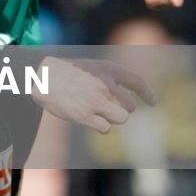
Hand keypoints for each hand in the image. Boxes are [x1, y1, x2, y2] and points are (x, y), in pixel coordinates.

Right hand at [31, 56, 154, 133]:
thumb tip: (129, 103)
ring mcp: (96, 100)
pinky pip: (105, 128)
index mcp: (108, 69)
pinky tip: (87, 118)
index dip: (147, 93)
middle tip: (104, 105)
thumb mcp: (92, 67)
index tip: (153, 103)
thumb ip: (110, 79)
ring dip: (111, 118)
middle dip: (120, 109)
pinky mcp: (85, 115)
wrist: (43, 76)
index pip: (136, 81)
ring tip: (95, 111)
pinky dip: (99, 126)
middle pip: (130, 107)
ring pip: (121, 118)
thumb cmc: (67, 73)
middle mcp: (105, 84)